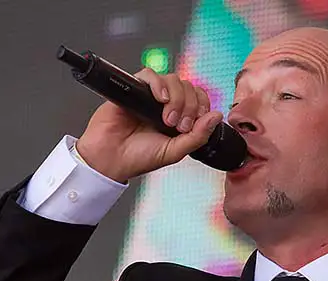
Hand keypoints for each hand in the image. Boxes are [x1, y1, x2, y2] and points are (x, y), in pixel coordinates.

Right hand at [76, 68, 224, 182]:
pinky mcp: (133, 89)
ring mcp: (150, 96)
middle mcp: (166, 105)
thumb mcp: (175, 151)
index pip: (199, 98)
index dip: (202, 105)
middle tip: (178, 125)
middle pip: (188, 87)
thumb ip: (198, 135)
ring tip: (167, 119)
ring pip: (173, 80)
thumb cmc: (138, 157)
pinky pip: (150, 74)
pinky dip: (158, 84)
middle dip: (189, 105)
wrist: (111, 159)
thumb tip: (217, 115)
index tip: (196, 121)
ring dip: (177, 98)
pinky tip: (160, 99)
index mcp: (178, 118)